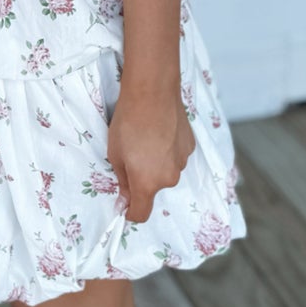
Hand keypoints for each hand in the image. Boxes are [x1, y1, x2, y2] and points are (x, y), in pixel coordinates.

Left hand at [107, 79, 195, 224]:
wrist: (152, 92)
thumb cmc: (128, 123)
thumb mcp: (115, 154)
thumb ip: (122, 180)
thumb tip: (125, 199)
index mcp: (147, 184)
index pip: (141, 214)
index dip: (131, 212)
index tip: (124, 204)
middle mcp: (168, 178)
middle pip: (153, 189)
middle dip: (142, 179)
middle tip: (131, 155)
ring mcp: (182, 162)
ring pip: (165, 171)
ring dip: (156, 163)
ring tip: (146, 139)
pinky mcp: (190, 147)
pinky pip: (175, 156)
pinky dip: (167, 150)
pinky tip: (160, 132)